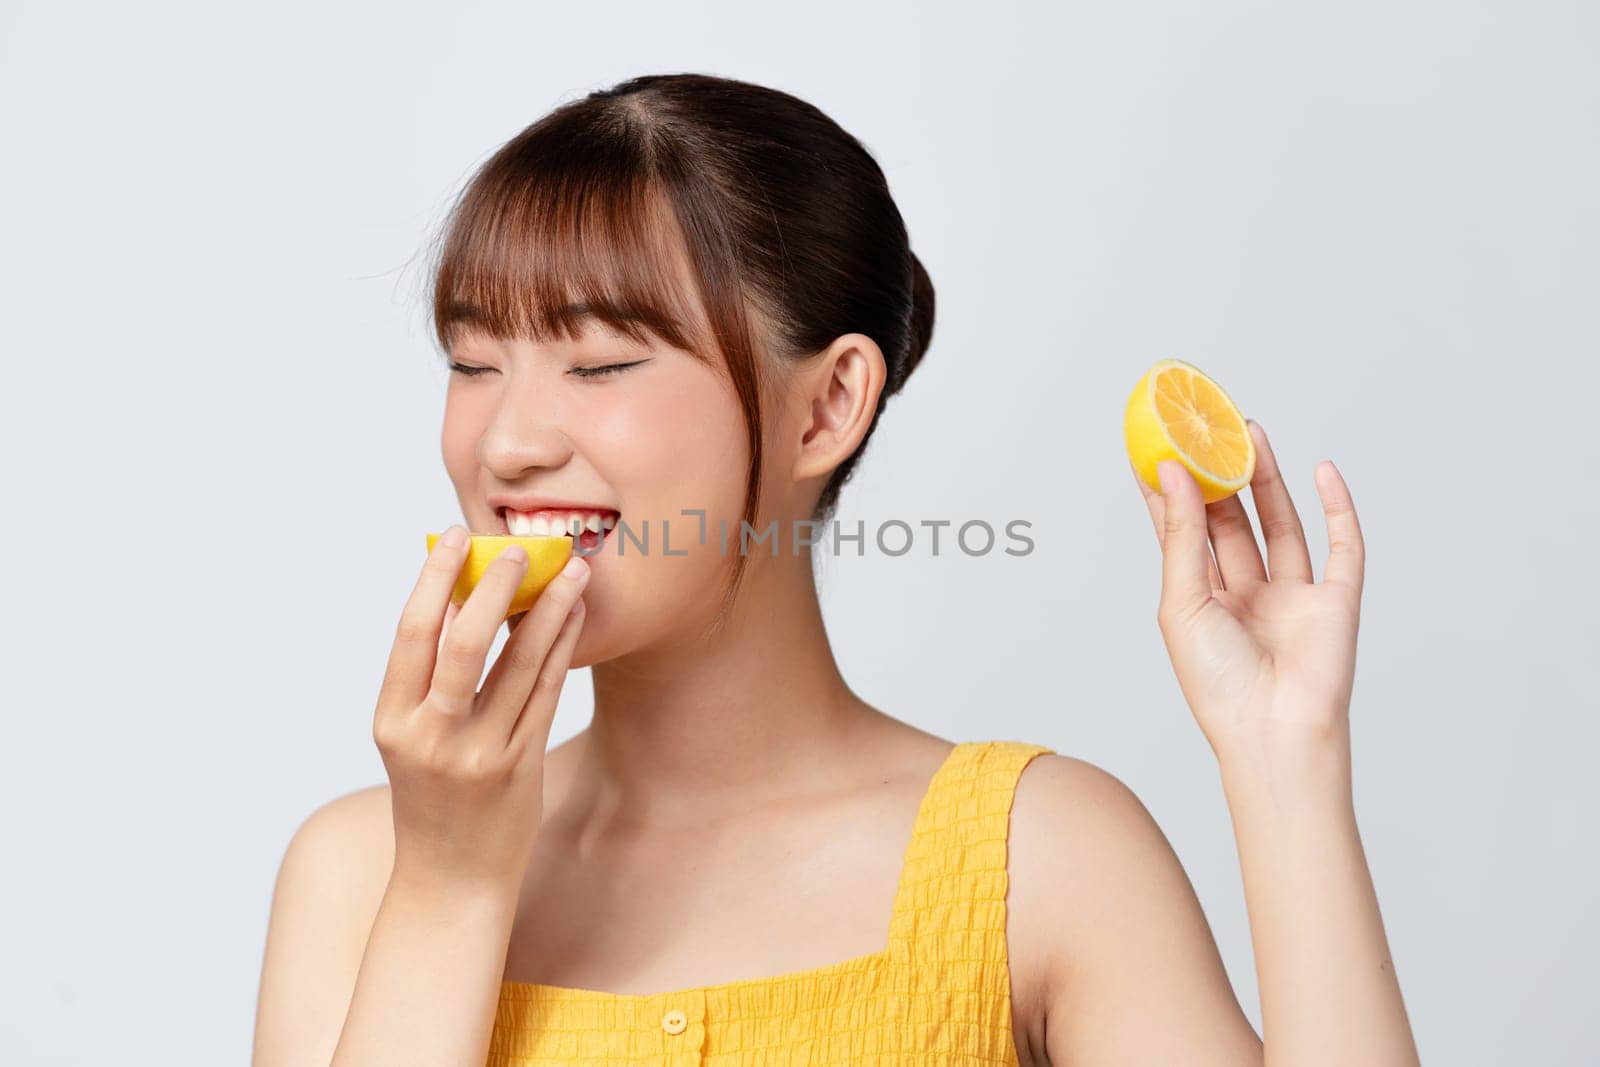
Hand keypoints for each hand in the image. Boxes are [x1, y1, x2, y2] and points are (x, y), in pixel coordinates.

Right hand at [373, 527, 589, 894]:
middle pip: (464, 643)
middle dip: (494, 587)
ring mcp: (480, 754)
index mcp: (392, 722)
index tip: (457, 536)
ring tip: (573, 569)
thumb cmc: (431, 796)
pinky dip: (561, 648)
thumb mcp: (410, 738)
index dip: (435, 578)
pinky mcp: (521, 767)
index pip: (412, 633)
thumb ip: (428, 679)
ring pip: (519, 665)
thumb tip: (460, 596)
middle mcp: (433, 737)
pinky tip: (574, 616)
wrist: (452, 881)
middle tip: (520, 546)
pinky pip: (547, 694)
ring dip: (548, 610)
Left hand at [1132, 421, 1365, 775]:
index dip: (1171, 494)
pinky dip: (1338, 507)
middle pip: (1232, 522)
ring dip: (1267, 479)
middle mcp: (1248, 596)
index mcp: (1204, 602)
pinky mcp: (1336, 601)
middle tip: (1208, 430)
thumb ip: (1180, 535)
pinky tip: (1323, 470)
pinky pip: (1343, 546)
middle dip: (1221, 476)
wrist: (1275, 732)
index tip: (1156, 450)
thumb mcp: (1183, 601)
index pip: (1184, 534)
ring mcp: (1293, 598)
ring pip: (1281, 524)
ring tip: (1250, 432)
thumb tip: (1169, 473)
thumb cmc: (1218, 683)